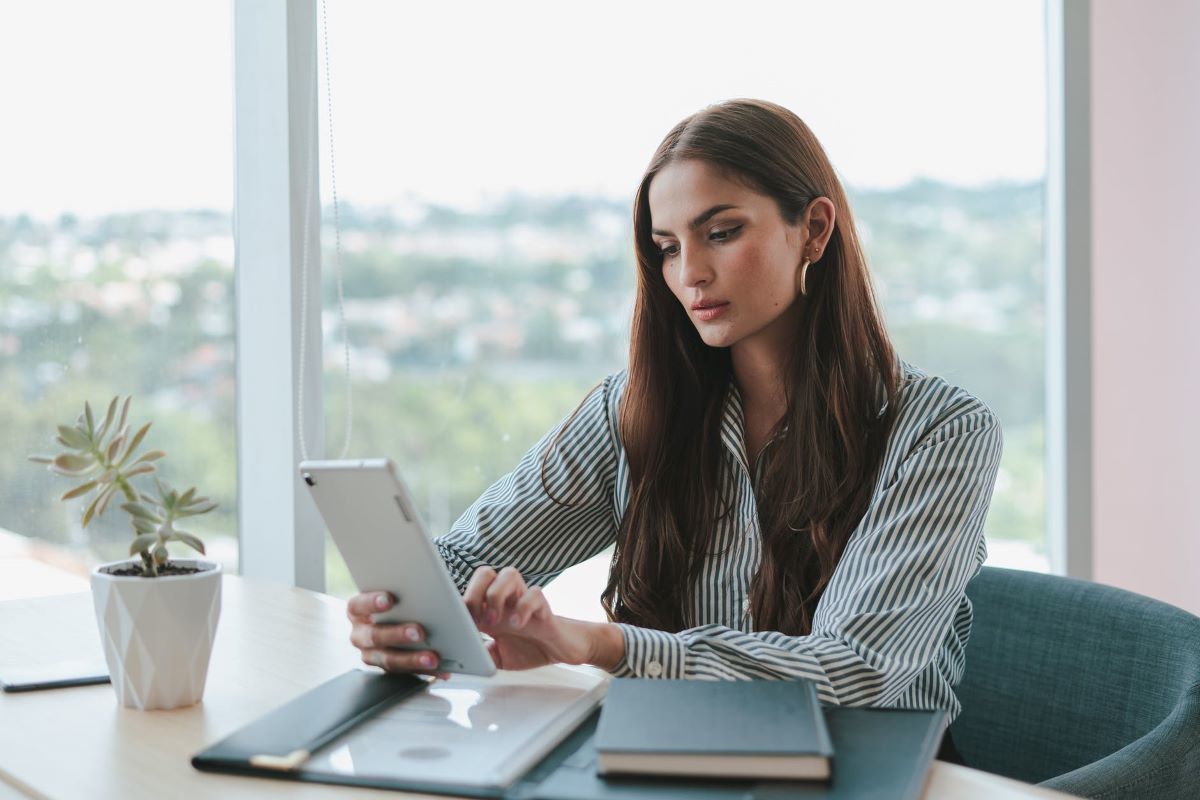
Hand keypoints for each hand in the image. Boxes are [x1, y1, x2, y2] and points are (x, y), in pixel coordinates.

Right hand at [347, 591, 443, 674]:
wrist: (394, 616)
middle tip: (419, 632)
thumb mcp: (395, 591)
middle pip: (374, 636)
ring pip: (389, 660)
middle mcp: (360, 634)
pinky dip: (425, 670)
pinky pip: (406, 672)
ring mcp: (371, 654)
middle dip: (397, 634)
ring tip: (432, 658)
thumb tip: (437, 591)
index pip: (358, 605)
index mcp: (357, 610)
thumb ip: (407, 590)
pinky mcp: (388, 668)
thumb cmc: (396, 600)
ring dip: (412, 659)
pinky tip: (442, 669)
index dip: (371, 602)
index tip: (389, 599)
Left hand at [463, 566, 623, 670]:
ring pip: (509, 573)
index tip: (456, 623)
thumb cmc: (530, 648)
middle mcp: (506, 599)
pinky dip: (524, 607)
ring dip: (497, 595)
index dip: (459, 601)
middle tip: (477, 617)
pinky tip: (519, 624)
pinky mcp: (544, 607)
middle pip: (485, 572)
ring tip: (497, 621)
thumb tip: (463, 658)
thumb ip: (481, 656)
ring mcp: (524, 600)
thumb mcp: (498, 658)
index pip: (469, 589)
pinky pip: (535, 594)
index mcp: (491, 608)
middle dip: (475, 591)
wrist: (562, 649)